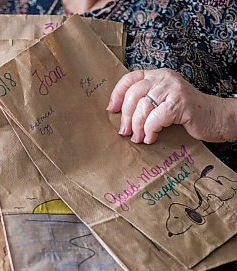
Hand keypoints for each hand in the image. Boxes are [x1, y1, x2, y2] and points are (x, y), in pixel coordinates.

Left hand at [107, 68, 236, 143]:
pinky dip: (150, 130)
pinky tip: (151, 138)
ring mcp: (174, 89)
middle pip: (133, 95)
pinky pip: (156, 118)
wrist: (216, 117)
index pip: (130, 79)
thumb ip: (145, 101)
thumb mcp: (162, 101)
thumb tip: (119, 115)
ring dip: (137, 126)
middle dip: (126, 116)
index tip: (112, 110)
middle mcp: (164, 78)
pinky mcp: (181, 103)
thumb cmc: (185, 112)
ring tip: (138, 138)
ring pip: (143, 107)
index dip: (117, 94)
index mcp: (157, 75)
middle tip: (125, 132)